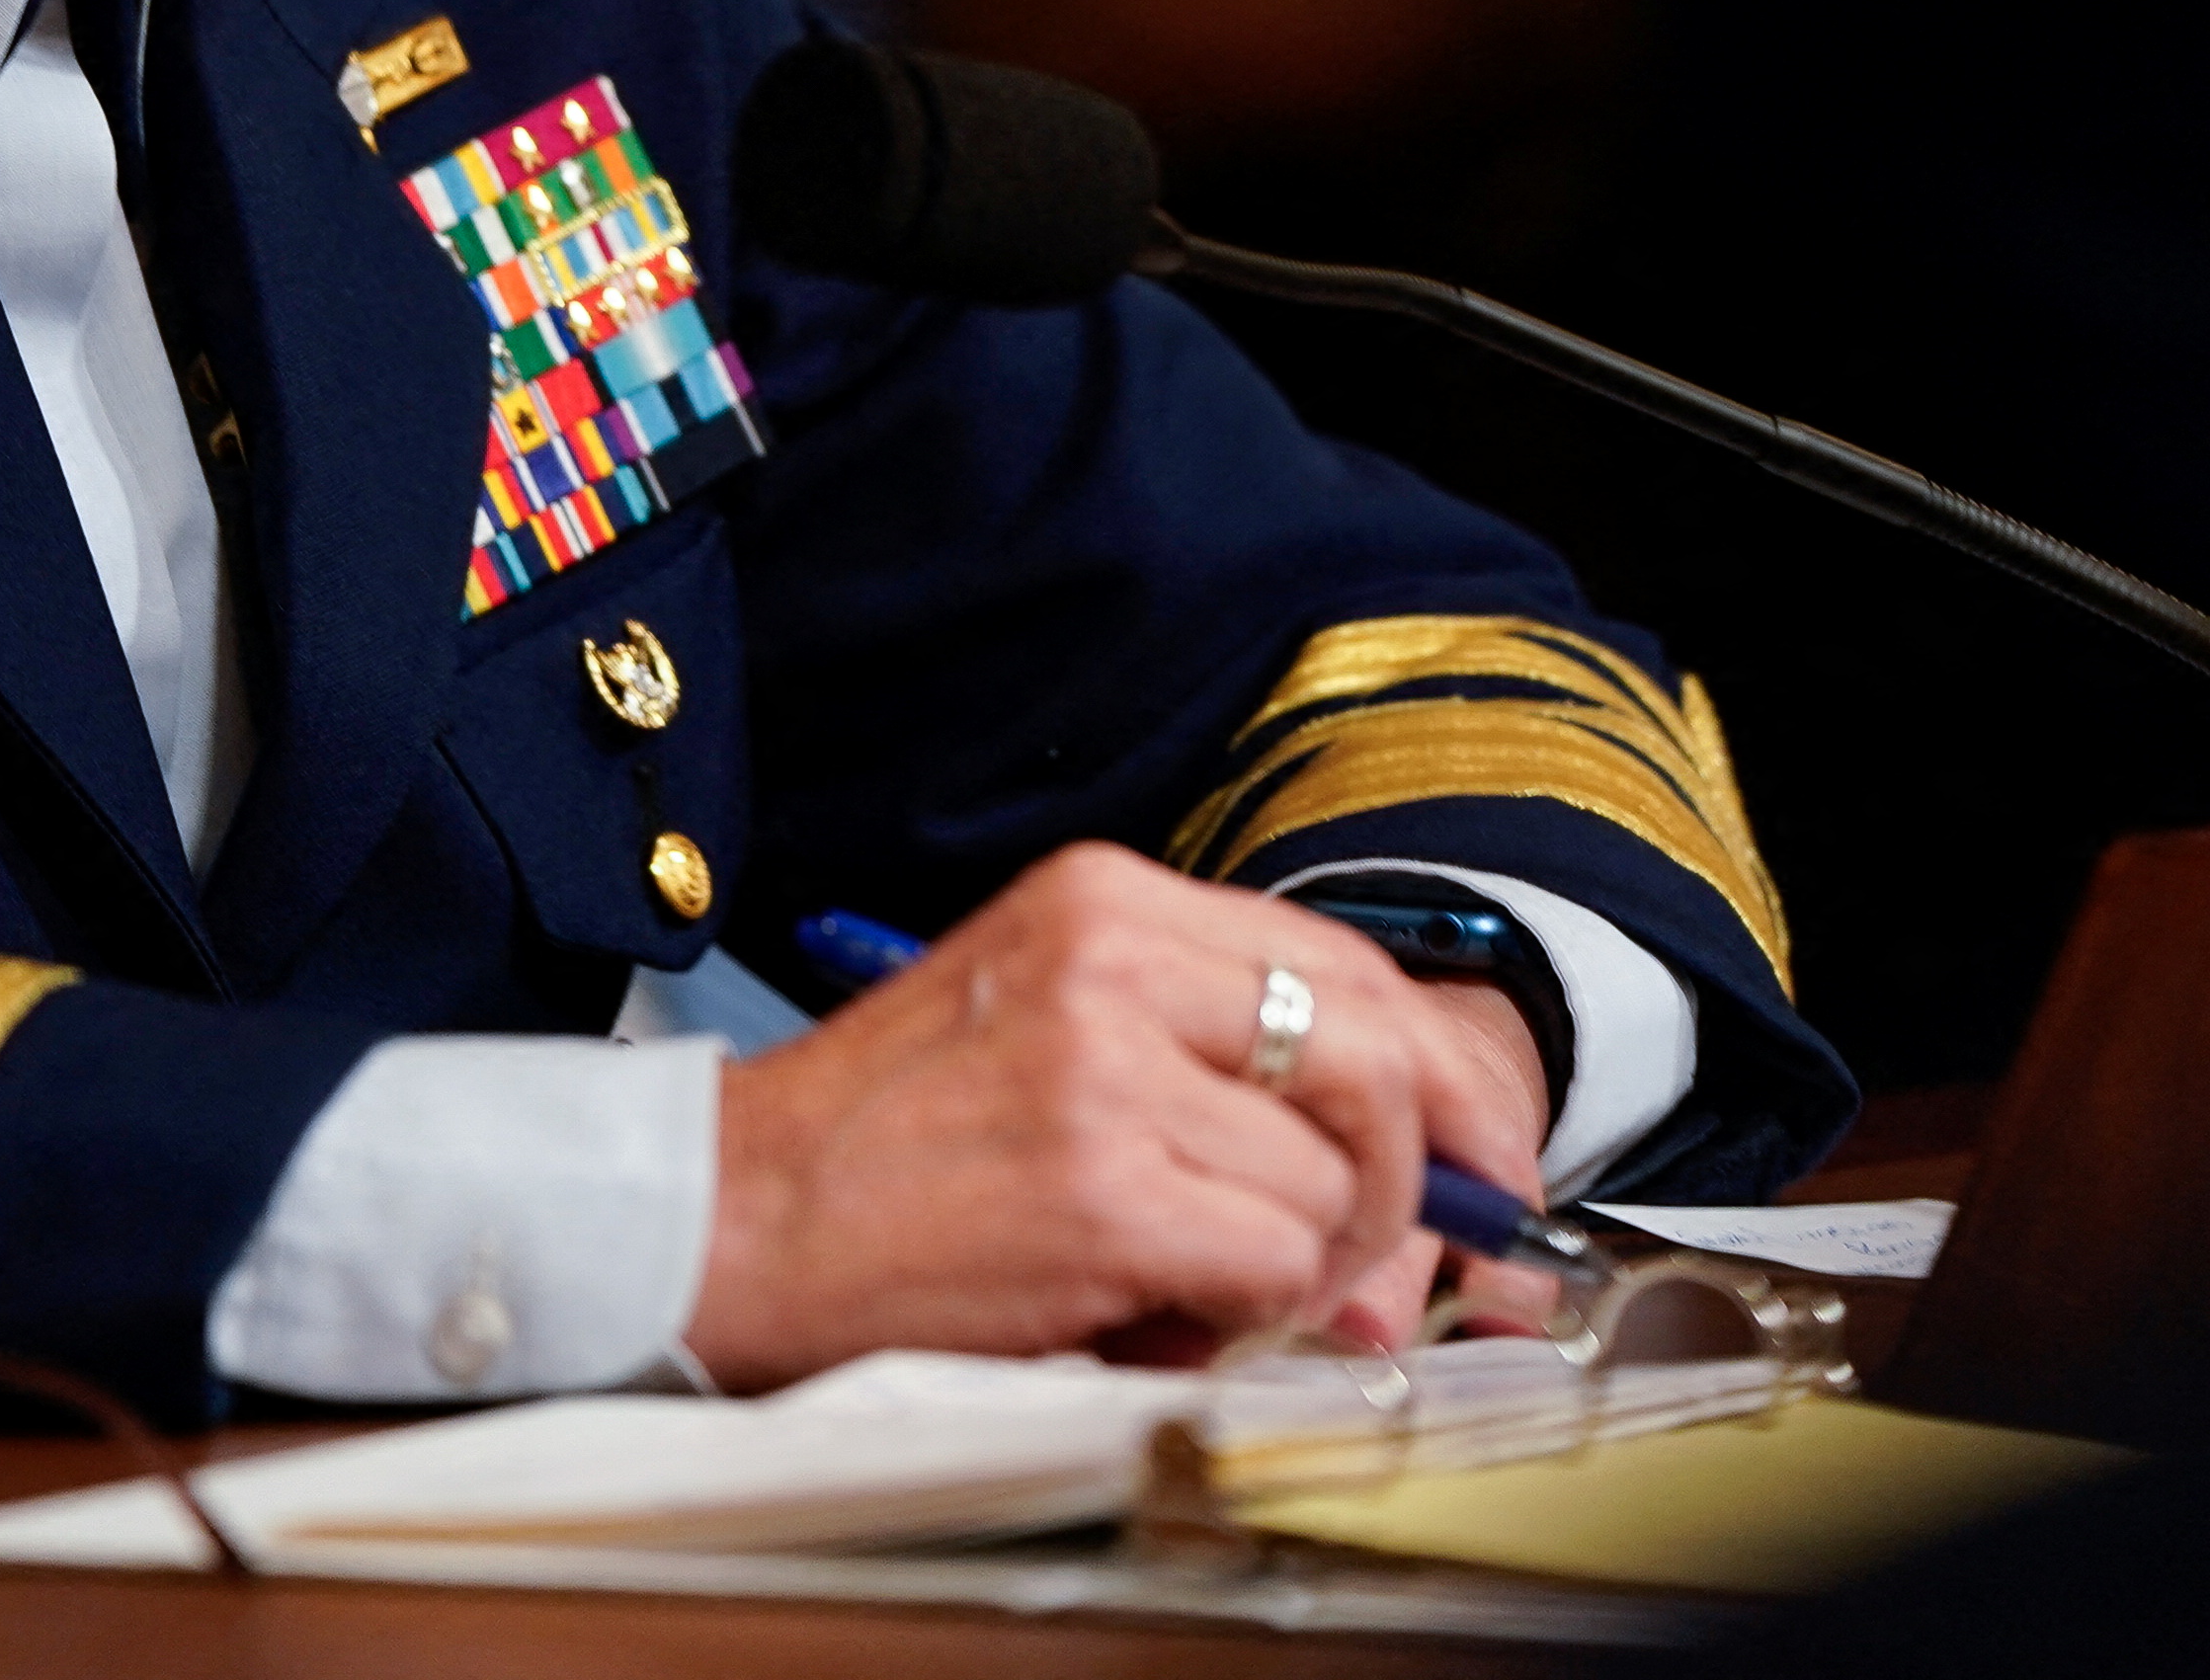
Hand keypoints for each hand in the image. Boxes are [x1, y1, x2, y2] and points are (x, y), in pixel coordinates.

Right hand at [683, 845, 1560, 1389]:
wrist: (727, 1216)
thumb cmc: (881, 1142)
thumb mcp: (1045, 1020)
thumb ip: (1208, 1052)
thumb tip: (1406, 1146)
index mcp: (1104, 898)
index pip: (1339, 961)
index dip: (1434, 1070)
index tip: (1482, 1153)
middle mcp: (1114, 957)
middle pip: (1371, 1051)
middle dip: (1412, 1174)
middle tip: (1386, 1255)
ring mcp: (1107, 1069)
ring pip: (1329, 1178)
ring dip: (1291, 1263)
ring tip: (1190, 1283)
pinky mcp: (1100, 1187)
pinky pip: (1271, 1260)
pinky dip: (1236, 1311)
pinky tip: (1149, 1310)